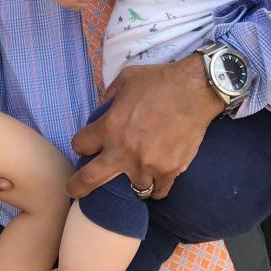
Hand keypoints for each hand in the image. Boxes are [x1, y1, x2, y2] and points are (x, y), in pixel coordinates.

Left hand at [68, 56, 222, 199]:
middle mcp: (123, 150)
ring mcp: (146, 164)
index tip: (86, 146)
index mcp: (109, 126)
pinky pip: (158, 191)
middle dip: (78, 188)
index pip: (80, 145)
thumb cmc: (160, 80)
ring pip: (131, 189)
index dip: (81, 145)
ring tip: (137, 176)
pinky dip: (156, 188)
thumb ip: (109, 95)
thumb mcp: (126, 78)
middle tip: (75, 192)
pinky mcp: (169, 171)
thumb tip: (101, 108)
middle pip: (89, 179)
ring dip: (133, 182)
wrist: (195, 90)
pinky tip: (157, 181)